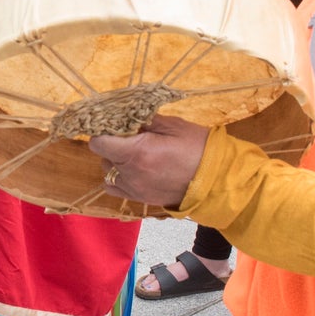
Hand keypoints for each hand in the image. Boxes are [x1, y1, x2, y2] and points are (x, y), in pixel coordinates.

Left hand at [88, 114, 210, 206]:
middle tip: (130, 136)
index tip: (114, 126)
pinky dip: (119, 178)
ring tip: (134, 154)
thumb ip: (145, 121)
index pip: (98, 143)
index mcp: (137, 152)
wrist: (216, 180)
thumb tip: (126, 117)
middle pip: (103, 156)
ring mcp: (135, 188)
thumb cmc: (198, 148)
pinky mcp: (141, 198)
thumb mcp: (173, 125)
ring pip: (108, 172)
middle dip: (112, 144)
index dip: (103, 132)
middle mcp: (131, 173)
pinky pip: (116, 188)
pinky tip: (134, 170)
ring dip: (115, 161)